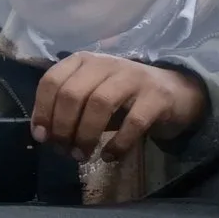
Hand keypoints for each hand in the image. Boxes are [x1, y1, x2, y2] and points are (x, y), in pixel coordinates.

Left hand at [31, 53, 206, 161]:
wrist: (176, 91)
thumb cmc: (124, 96)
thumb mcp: (92, 93)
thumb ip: (68, 107)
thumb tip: (43, 134)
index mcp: (84, 61)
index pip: (52, 80)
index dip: (42, 110)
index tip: (42, 136)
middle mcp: (106, 64)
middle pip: (72, 93)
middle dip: (63, 127)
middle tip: (63, 151)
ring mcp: (133, 77)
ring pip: (99, 104)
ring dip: (85, 135)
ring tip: (82, 155)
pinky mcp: (157, 96)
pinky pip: (133, 122)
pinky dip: (118, 143)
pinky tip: (110, 156)